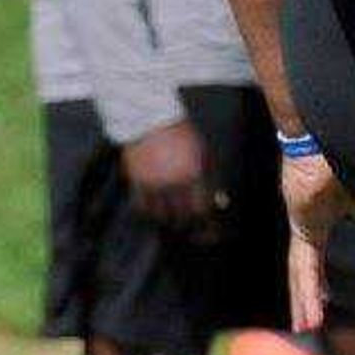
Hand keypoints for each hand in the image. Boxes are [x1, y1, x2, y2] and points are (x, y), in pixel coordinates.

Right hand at [121, 119, 219, 238]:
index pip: (202, 210)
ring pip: (160, 215)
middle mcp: (173, 182)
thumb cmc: (181, 134)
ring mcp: (153, 182)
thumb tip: (218, 201)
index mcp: (194, 174)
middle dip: (188, 227)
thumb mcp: (202, 154)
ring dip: (168, 221)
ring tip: (173, 222)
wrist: (151, 119)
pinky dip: (148, 213)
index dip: (207, 226)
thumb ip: (208, 178)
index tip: (210, 235)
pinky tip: (153, 213)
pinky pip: (141, 206)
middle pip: (181, 217)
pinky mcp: (136, 181)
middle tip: (191, 231)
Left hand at [281, 150, 354, 334]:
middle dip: (307, 295)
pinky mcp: (303, 223)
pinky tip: (309, 312)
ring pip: (301, 271)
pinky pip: (303, 265)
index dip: (318, 279)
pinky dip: (309, 289)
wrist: (331, 134)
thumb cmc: (351, 157)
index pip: (317, 255)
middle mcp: (306, 220)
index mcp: (319, 216)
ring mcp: (302, 221)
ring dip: (305, 300)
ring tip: (306, 327)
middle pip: (304, 267)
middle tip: (307, 321)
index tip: (320, 299)